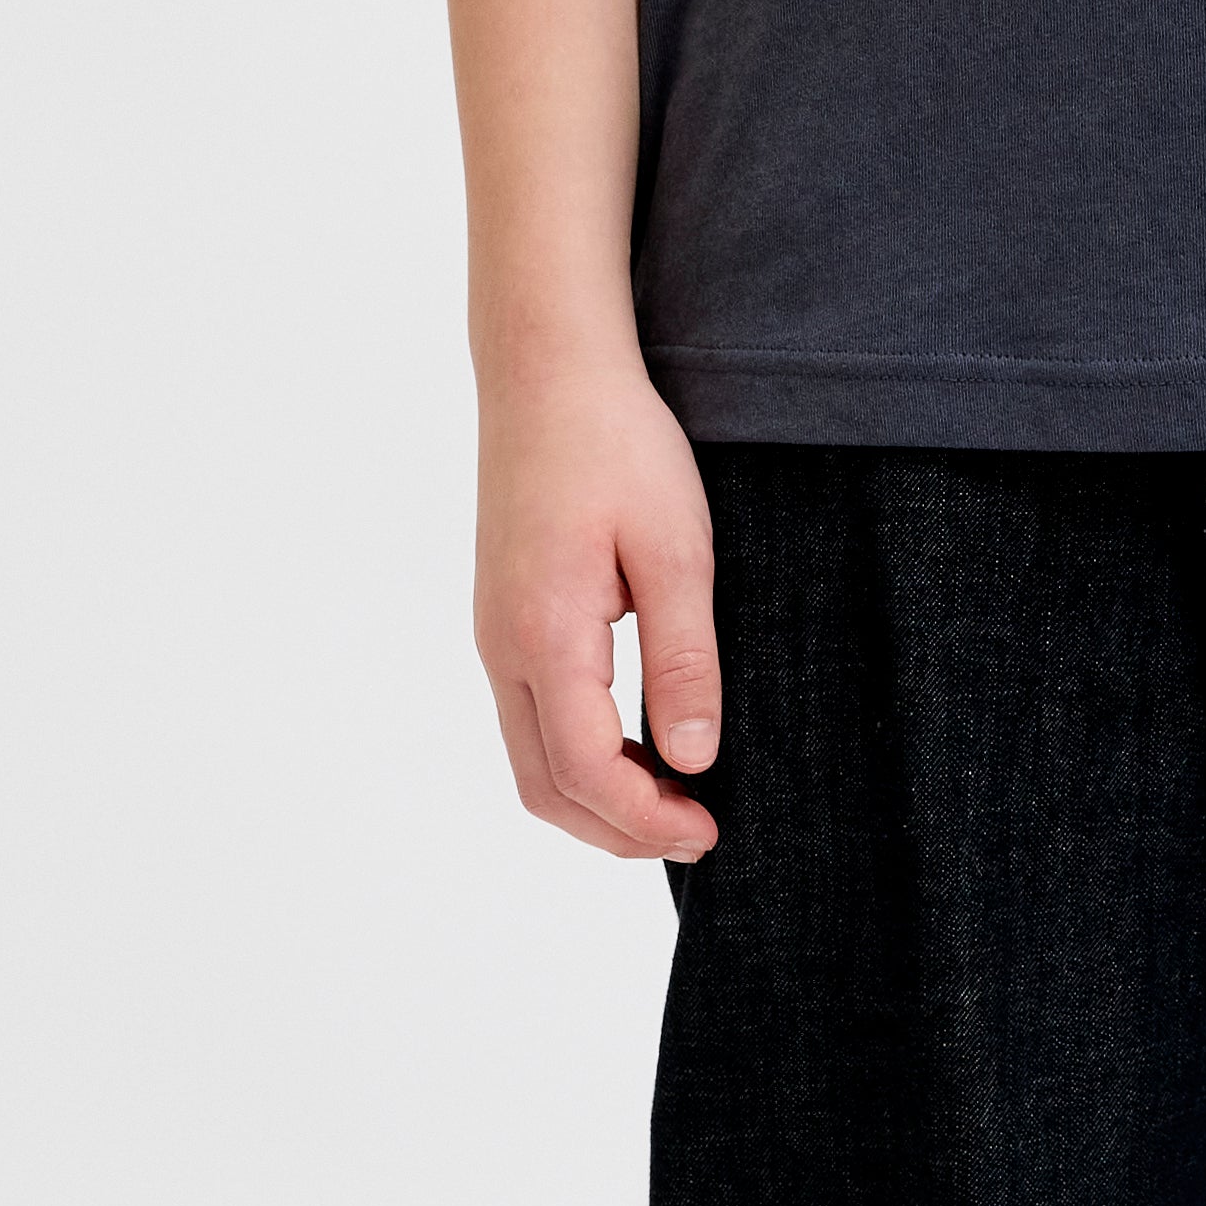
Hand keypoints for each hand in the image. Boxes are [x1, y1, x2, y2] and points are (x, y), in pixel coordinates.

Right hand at [474, 339, 723, 862]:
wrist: (547, 372)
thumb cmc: (617, 445)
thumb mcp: (676, 549)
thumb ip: (683, 659)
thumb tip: (692, 757)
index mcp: (545, 634)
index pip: (586, 772)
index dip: (646, 820)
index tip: (710, 830)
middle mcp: (504, 647)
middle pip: (546, 786)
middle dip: (618, 830)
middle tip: (698, 832)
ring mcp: (496, 635)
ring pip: (534, 760)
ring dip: (598, 798)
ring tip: (675, 799)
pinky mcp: (504, 619)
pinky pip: (533, 719)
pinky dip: (580, 759)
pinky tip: (637, 747)